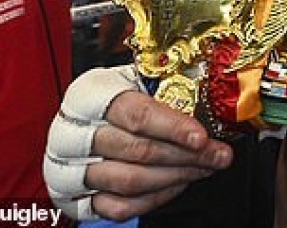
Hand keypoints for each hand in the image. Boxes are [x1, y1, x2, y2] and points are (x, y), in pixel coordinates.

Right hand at [44, 66, 234, 221]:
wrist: (80, 121)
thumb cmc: (112, 97)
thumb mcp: (133, 79)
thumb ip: (164, 87)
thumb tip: (212, 95)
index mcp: (88, 95)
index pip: (136, 113)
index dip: (173, 127)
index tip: (202, 137)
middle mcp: (72, 133)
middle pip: (137, 150)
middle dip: (186, 156)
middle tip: (217, 155)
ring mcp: (69, 168)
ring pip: (129, 180)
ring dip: (174, 177)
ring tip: (202, 168)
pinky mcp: (73, 197)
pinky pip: (119, 206)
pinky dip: (153, 198)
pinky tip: (176, 184)